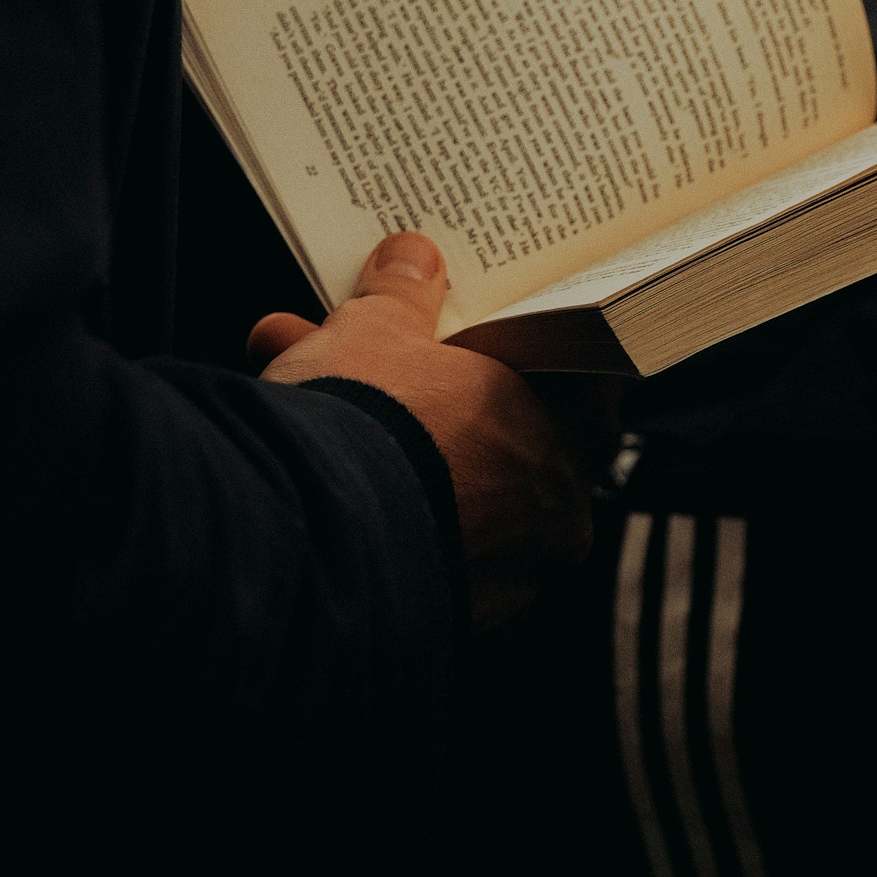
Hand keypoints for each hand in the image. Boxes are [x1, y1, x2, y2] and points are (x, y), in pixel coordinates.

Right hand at [251, 232, 592, 627]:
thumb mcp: (377, 330)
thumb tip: (412, 260)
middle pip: (499, 433)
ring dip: (386, 438)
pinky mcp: (435, 616)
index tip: (493, 326)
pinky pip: (411, 537)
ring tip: (301, 373)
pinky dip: (371, 498)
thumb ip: (403, 294)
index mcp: (566, 440)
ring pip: (447, 486)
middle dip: (434, 388)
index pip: (579, 384)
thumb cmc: (369, 429)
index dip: (529, 347)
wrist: (297, 535)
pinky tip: (308, 459)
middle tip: (383, 347)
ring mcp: (495, 579)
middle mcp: (546, 519)